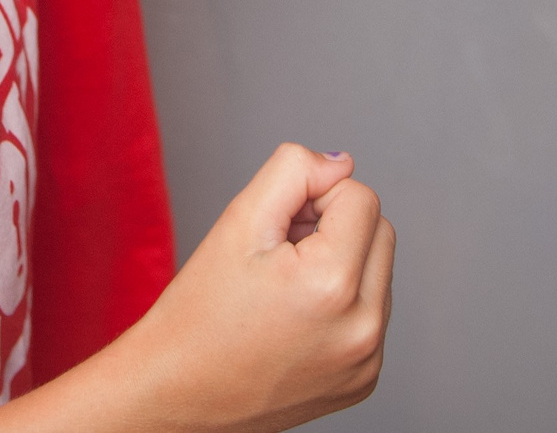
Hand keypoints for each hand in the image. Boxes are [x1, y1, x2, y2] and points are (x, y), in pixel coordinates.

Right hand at [109, 143, 395, 431]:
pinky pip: (372, 315)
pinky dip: (342, 306)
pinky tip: (295, 321)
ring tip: (284, 292)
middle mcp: (362, 329)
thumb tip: (342, 163)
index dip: (314, 200)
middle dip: (334, 229)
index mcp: (333, 285)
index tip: (277, 230)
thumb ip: (294, 172)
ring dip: (341, 265)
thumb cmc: (199, 312)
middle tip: (278, 255)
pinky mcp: (363, 381)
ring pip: (378, 273)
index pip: (361, 196)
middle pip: (380, 232)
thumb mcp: (238, 221)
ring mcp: (367, 362)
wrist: (177, 393)